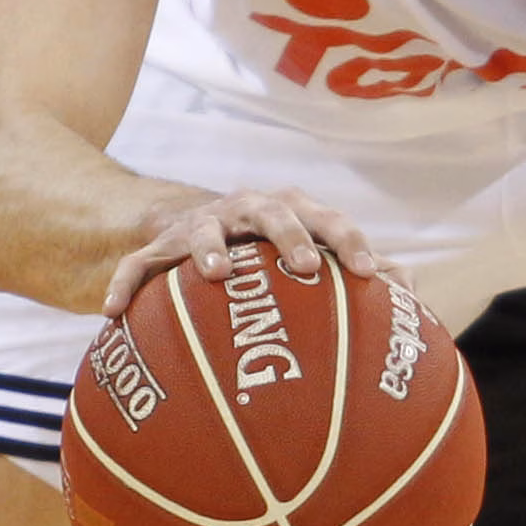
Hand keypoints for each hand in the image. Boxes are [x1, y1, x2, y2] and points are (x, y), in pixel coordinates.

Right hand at [100, 187, 384, 319]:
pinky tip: (111, 315)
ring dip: (210, 247)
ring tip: (215, 274)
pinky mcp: (162, 244)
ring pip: (205, 229)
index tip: (369, 273)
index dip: (351, 242)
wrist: (198, 225)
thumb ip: (358, 272)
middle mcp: (250, 210)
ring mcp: (204, 223)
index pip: (329, 220)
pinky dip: (125, 284)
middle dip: (292, 237)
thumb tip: (413, 296)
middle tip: (307, 268)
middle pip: (275, 213)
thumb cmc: (272, 252)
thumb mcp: (312, 255)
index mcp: (293, 212)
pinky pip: (139, 264)